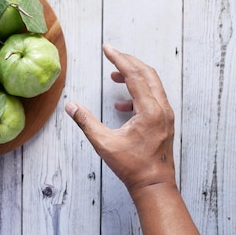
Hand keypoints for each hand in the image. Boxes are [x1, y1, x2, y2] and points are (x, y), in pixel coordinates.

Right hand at [65, 44, 175, 192]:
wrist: (154, 185)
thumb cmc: (132, 167)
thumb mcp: (104, 144)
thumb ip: (86, 122)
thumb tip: (70, 106)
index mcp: (149, 110)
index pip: (134, 75)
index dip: (119, 59)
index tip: (107, 48)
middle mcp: (161, 108)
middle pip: (147, 73)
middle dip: (128, 61)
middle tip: (112, 54)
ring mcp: (165, 115)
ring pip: (152, 84)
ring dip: (134, 75)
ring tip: (114, 75)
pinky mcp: (164, 121)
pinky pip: (153, 97)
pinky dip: (137, 92)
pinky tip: (121, 104)